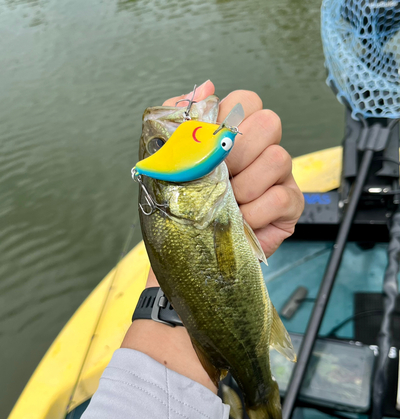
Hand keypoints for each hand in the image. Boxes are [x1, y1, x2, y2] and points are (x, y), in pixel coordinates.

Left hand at [163, 80, 303, 257]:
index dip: (228, 119)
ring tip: (229, 205)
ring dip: (244, 187)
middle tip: (219, 176)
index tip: (207, 146)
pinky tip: (242, 221)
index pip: (247, 101)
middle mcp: (261, 149)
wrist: (192, 247)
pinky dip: (255, 213)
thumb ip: (183, 120)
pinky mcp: (291, 204)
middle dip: (238, 152)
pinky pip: (281, 197)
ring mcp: (280, 176)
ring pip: (277, 158)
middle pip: (269, 122)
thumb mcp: (172, 160)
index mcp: (236, 134)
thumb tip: (206, 86)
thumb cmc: (186, 204)